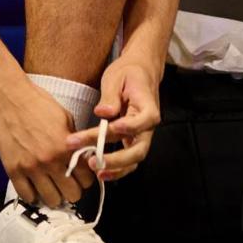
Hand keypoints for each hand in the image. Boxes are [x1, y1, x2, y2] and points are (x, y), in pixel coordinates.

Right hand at [0, 74, 93, 207]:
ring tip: (51, 185)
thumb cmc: (38, 103)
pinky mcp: (12, 169)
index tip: (80, 175)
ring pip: (51, 200)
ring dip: (54, 195)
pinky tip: (34, 186)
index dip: (86, 179)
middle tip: (66, 181)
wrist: (8, 96)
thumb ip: (76, 141)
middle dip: (72, 189)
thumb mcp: (66, 118)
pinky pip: (27, 196)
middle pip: (72, 195)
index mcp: (66, 147)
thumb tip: (84, 157)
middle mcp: (50, 161)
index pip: (87, 180)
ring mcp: (30, 167)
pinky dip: (33, 195)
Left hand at [66, 59, 160, 182]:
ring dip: (115, 167)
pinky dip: (115, 167)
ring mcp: (141, 135)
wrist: (140, 71)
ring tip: (94, 168)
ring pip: (133, 159)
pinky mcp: (132, 139)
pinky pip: (127, 158)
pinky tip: (100, 171)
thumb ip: (111, 96)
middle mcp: (148, 126)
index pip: (144, 121)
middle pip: (139, 149)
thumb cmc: (128, 73)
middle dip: (117, 158)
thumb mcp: (117, 77)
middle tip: (94, 159)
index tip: (112, 127)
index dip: (129, 127)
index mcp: (148, 107)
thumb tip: (102, 112)